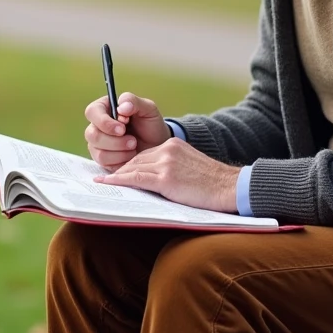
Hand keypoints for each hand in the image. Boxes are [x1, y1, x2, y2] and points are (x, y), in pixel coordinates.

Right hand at [83, 92, 171, 171]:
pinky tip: (130, 156)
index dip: (104, 121)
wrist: (157, 145)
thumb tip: (121, 107)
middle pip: (92, 134)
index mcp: (104, 109)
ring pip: (98, 151)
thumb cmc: (150, 124)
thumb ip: (134, 102)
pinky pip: (104, 163)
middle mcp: (97, 126)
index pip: (92, 111)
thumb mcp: (148, 109)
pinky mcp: (102, 159)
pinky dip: (120, 160)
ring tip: (134, 147)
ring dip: (120, 151)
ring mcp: (97, 144)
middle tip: (133, 141)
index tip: (122, 128)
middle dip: (115, 141)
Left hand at [94, 138, 241, 212]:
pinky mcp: (166, 178)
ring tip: (103, 184)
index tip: (118, 172)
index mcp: (174, 146)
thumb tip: (155, 181)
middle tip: (105, 180)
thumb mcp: (191, 168)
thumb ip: (173, 168)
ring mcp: (166, 163)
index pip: (145, 155)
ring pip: (133, 168)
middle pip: (136, 160)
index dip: (130, 165)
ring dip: (116, 176)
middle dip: (120, 170)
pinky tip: (108, 184)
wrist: (230, 187)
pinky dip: (119, 181)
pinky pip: (135, 178)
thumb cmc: (214, 184)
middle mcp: (168, 150)